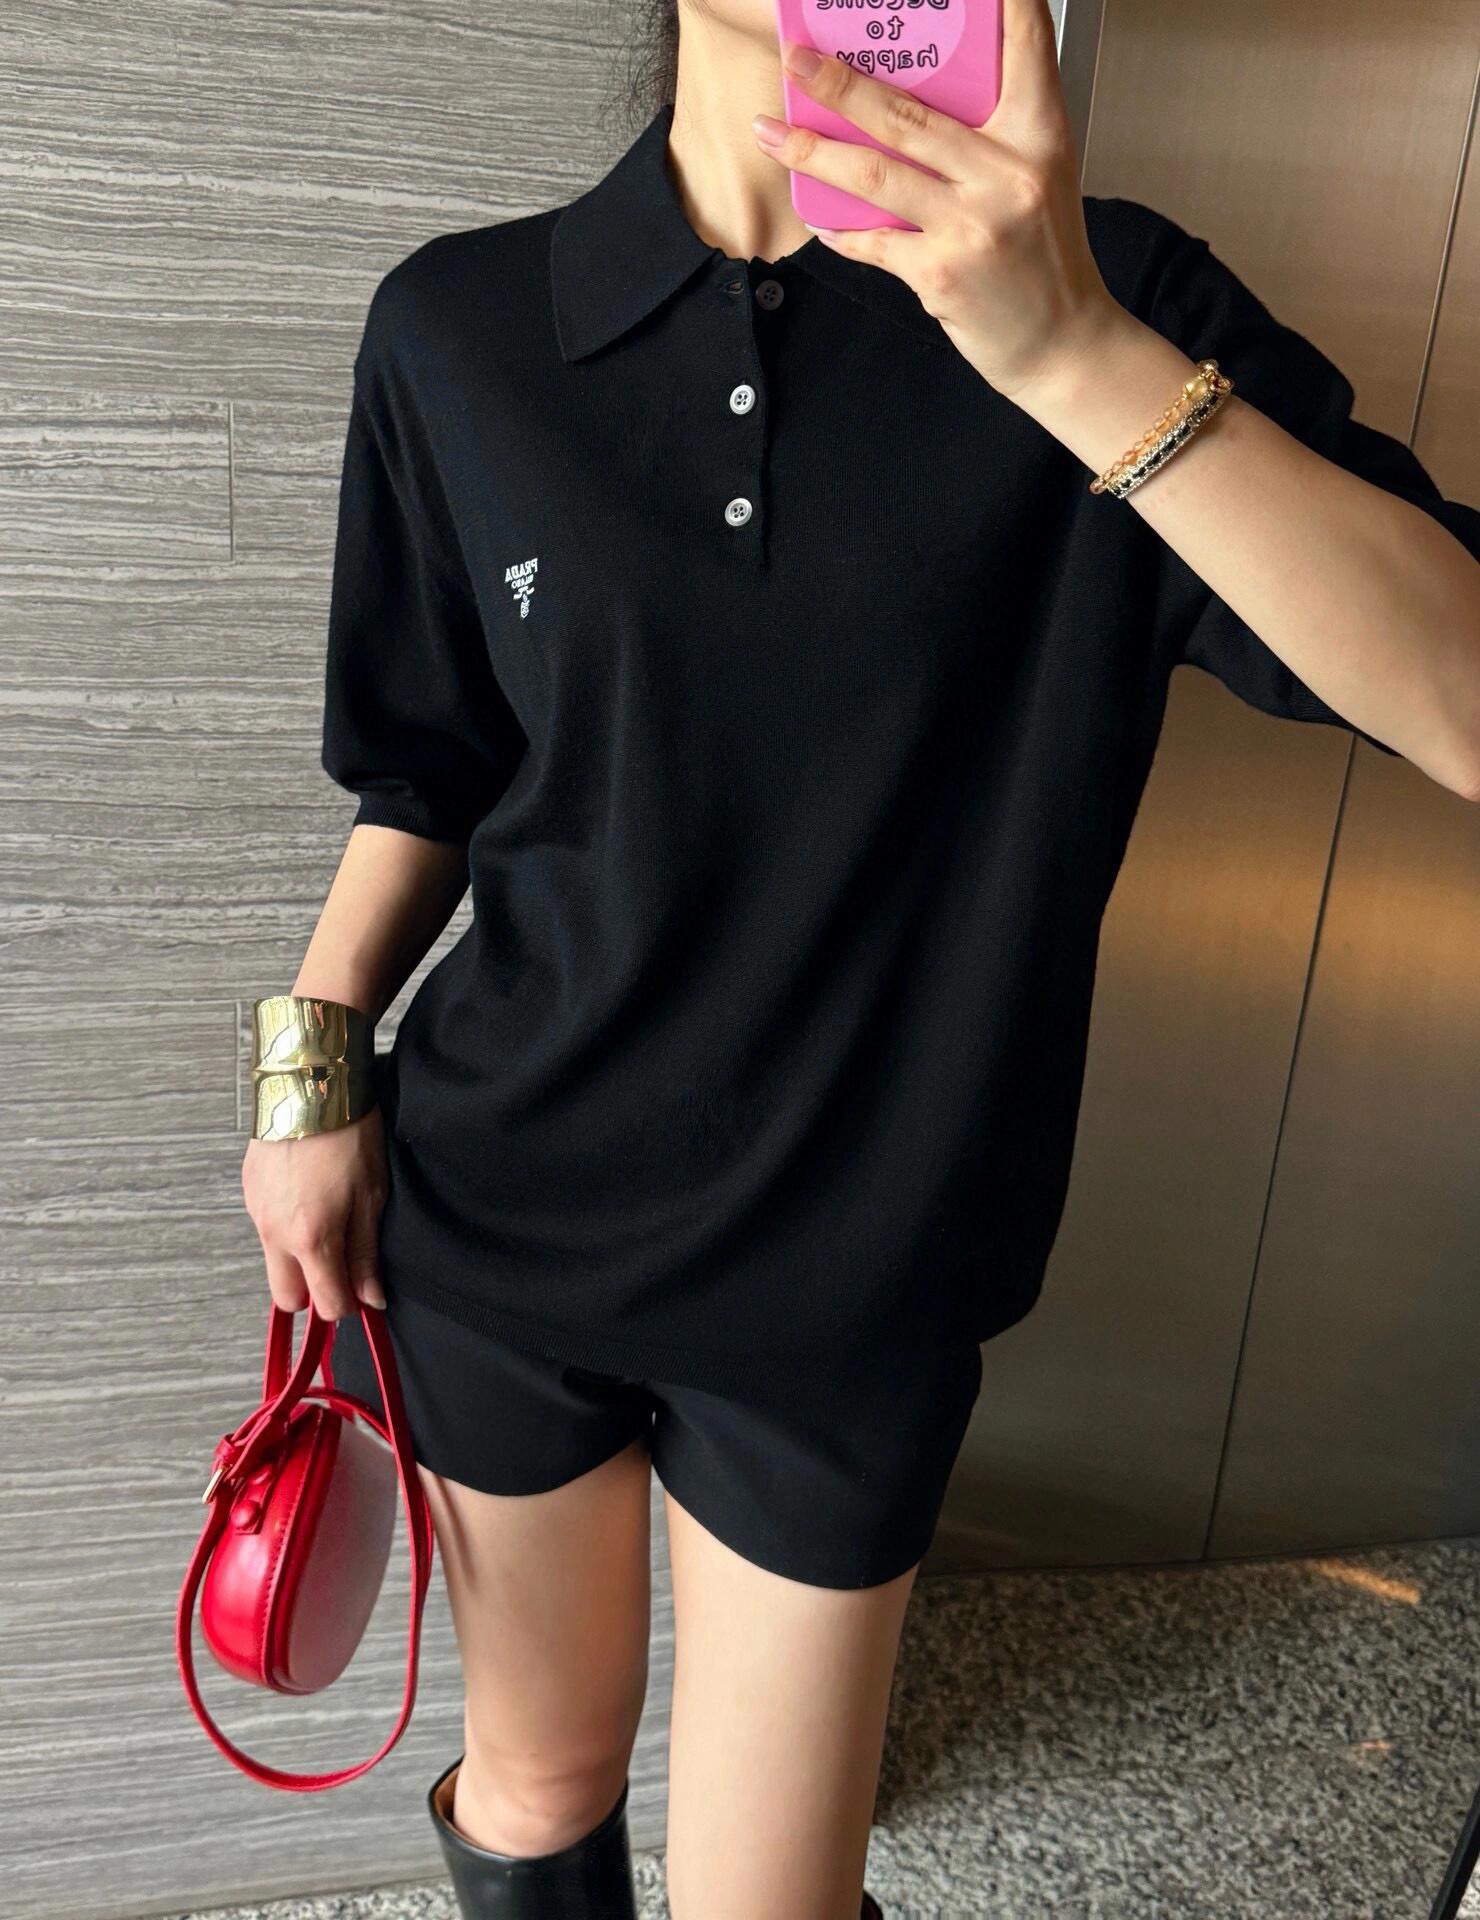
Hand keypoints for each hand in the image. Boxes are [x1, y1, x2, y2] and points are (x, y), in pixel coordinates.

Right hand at [242, 1108, 388, 1318]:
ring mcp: (256, 1213)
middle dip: (314, 1292)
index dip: (348, 1303)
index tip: (363, 1288)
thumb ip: (365, 1253)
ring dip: (298, 1261)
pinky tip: (308, 1200)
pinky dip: (285, 1231)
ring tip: (328, 1223)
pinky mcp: (249, 1193)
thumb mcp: (372, 1196)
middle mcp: (275, 1234)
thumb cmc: (350, 1136)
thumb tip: (371, 1298)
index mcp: (311, 1239)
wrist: (309, 1084)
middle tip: (341, 1265)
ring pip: (274, 1263)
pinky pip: (266, 1231)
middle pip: (287, 1298)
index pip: (326, 1304)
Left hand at [752, 0, 1126, 400]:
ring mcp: (971, 225)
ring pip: (876, 174)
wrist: (1064, 345)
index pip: (1025, 45)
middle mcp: (1007, 173)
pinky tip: (818, 217)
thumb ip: (987, 139)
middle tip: (795, 60)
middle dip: (841, 84)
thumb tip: (904, 108)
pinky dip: (841, 229)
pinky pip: (874, 241)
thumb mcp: (1038, 179)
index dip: (1004, 1)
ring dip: (813, 152)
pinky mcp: (941, 274)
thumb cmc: (1045, 258)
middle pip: (909, 114)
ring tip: (770, 132)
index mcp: (1039, 135)